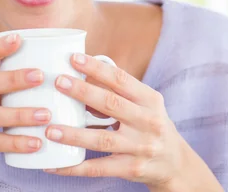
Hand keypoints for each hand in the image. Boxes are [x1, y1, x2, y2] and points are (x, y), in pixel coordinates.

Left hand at [43, 54, 221, 190]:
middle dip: (83, 92)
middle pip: (111, 104)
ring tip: (51, 129)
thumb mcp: (145, 105)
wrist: (176, 164)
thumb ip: (119, 91)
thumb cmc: (151, 126)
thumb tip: (82, 76)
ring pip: (103, 139)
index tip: (74, 58)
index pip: (121, 79)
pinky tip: (55, 164)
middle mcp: (148, 122)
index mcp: (149, 99)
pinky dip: (75, 167)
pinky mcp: (132, 169)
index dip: (97, 69)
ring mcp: (141, 147)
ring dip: (74, 135)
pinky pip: (99, 168)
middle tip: (58, 82)